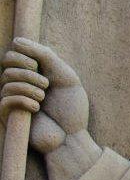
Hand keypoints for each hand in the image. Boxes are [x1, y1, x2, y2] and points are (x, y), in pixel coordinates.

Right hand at [1, 37, 90, 154]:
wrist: (73, 138)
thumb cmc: (72, 109)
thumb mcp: (65, 77)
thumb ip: (46, 56)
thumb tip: (17, 41)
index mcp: (32, 74)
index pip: (13, 53)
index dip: (23, 53)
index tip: (39, 64)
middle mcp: (19, 85)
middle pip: (7, 64)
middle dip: (27, 70)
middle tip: (46, 84)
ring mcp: (12, 100)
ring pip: (6, 80)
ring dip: (28, 86)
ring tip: (43, 97)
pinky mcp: (8, 116)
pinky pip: (5, 98)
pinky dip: (23, 99)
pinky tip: (37, 108)